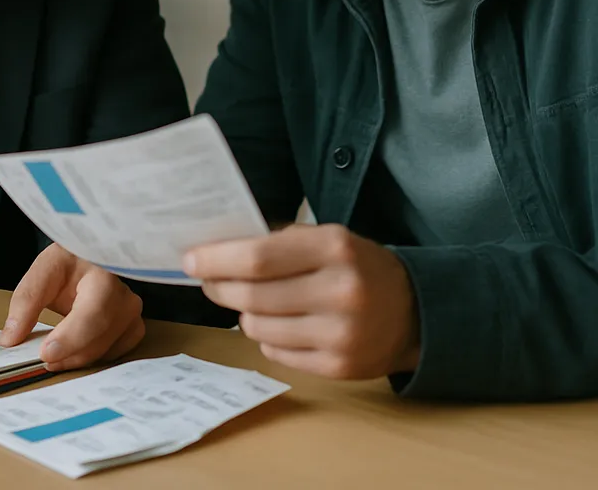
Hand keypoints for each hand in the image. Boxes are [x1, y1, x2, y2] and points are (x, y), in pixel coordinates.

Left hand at [0, 244, 144, 370]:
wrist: (91, 258)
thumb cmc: (70, 262)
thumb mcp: (43, 271)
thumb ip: (25, 303)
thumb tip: (10, 339)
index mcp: (102, 273)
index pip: (93, 312)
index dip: (71, 338)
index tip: (46, 354)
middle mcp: (124, 294)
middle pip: (100, 336)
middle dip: (69, 353)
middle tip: (42, 359)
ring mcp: (132, 313)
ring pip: (106, 349)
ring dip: (77, 357)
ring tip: (55, 353)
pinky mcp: (133, 328)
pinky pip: (114, 354)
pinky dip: (92, 356)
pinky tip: (76, 350)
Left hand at [184, 224, 419, 379]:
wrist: (415, 312)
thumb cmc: (357, 266)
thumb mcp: (327, 238)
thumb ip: (278, 241)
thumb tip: (217, 247)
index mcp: (334, 248)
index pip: (259, 257)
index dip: (217, 259)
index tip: (190, 258)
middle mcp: (340, 291)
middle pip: (253, 294)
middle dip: (219, 286)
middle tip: (208, 280)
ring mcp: (340, 335)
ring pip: (258, 326)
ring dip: (242, 312)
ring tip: (251, 300)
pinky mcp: (339, 368)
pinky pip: (276, 351)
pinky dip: (266, 335)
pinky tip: (280, 322)